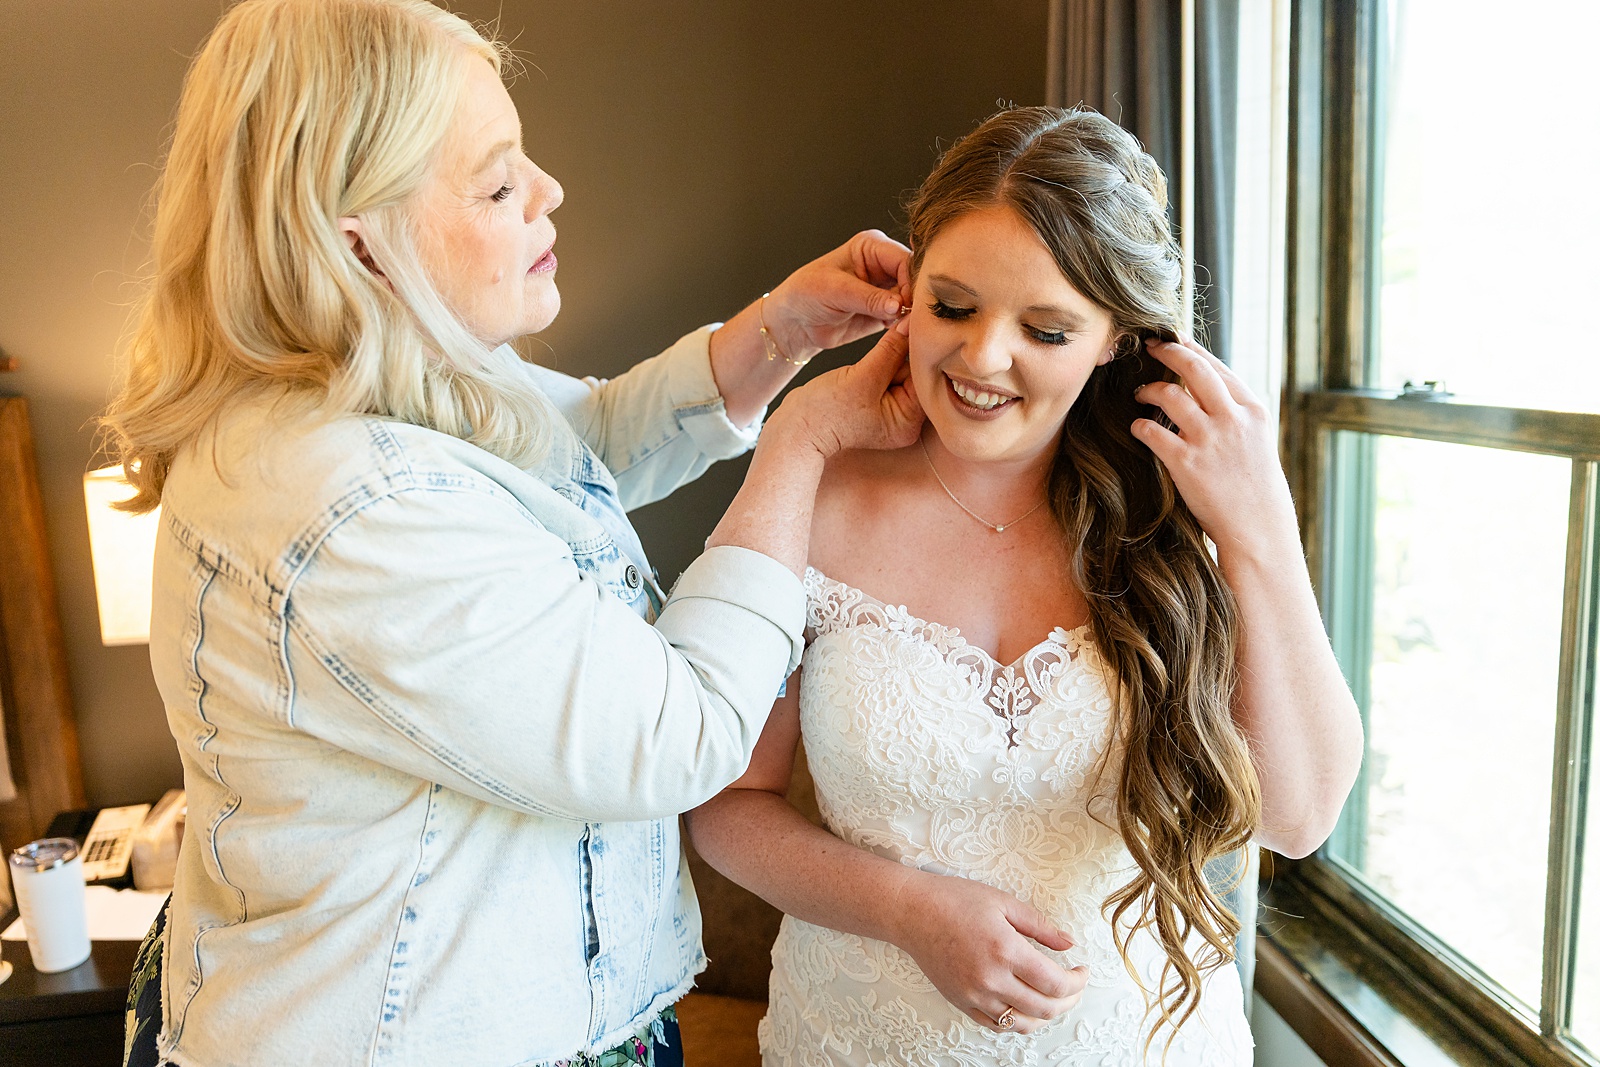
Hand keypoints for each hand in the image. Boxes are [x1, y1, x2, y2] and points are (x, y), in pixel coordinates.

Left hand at [763, 230, 909, 359]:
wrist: (795, 322)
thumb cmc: (806, 295)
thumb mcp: (835, 291)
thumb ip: (869, 298)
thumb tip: (899, 305)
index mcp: (871, 246)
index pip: (904, 259)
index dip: (911, 280)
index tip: (908, 303)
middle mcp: (883, 265)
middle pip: (915, 278)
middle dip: (915, 299)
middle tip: (910, 318)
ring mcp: (887, 288)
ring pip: (914, 300)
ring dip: (912, 315)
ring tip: (902, 327)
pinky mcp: (887, 311)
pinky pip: (907, 318)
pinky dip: (906, 326)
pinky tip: (898, 333)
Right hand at [771, 318, 922, 459]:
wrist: (796, 428)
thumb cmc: (825, 411)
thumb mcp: (863, 376)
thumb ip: (891, 349)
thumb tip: (911, 324)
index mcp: (907, 423)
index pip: (923, 379)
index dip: (920, 350)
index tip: (916, 324)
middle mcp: (905, 422)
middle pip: (915, 376)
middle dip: (906, 353)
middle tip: (903, 325)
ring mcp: (890, 414)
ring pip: (901, 373)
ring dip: (893, 355)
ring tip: (885, 340)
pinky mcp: (877, 404)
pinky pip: (887, 377)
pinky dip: (883, 363)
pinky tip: (877, 352)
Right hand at [888, 870, 1087, 1034]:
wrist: (912, 912)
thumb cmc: (954, 900)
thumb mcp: (1003, 903)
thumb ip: (1040, 926)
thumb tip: (1068, 943)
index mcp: (1005, 950)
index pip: (1055, 983)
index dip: (1077, 981)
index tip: (1082, 971)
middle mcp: (991, 979)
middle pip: (1044, 1008)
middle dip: (1069, 1000)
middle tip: (1075, 985)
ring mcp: (974, 995)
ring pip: (1022, 1023)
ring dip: (1046, 1016)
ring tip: (1054, 1000)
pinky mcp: (962, 1003)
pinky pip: (997, 1025)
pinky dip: (1017, 1021)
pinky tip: (1025, 1007)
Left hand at [1132, 337, 1300, 561]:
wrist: (1259, 528)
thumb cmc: (1256, 488)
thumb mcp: (1258, 441)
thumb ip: (1236, 415)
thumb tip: (1205, 391)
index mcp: (1254, 410)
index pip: (1217, 367)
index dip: (1191, 350)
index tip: (1173, 341)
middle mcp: (1233, 419)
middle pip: (1193, 368)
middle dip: (1167, 352)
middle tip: (1149, 348)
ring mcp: (1209, 440)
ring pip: (1169, 394)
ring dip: (1148, 390)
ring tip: (1139, 394)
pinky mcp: (1186, 463)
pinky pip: (1152, 431)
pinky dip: (1140, 425)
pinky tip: (1137, 427)